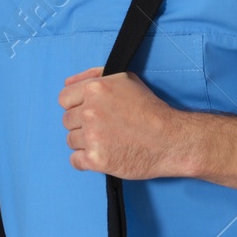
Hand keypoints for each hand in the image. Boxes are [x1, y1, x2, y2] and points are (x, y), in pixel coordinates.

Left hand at [60, 67, 193, 178]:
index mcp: (95, 89)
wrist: (172, 140)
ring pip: (71, 140)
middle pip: (67, 121)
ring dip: (85, 143)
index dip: (76, 106)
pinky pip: (75, 160)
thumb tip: (68, 83)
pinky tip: (103, 155)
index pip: (64, 99)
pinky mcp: (95, 159)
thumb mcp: (125, 80)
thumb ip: (93, 76)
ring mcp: (91, 136)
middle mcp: (90, 111)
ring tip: (108, 141)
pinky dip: (86, 161)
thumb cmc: (151, 110)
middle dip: (82, 125)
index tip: (90, 112)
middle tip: (105, 128)